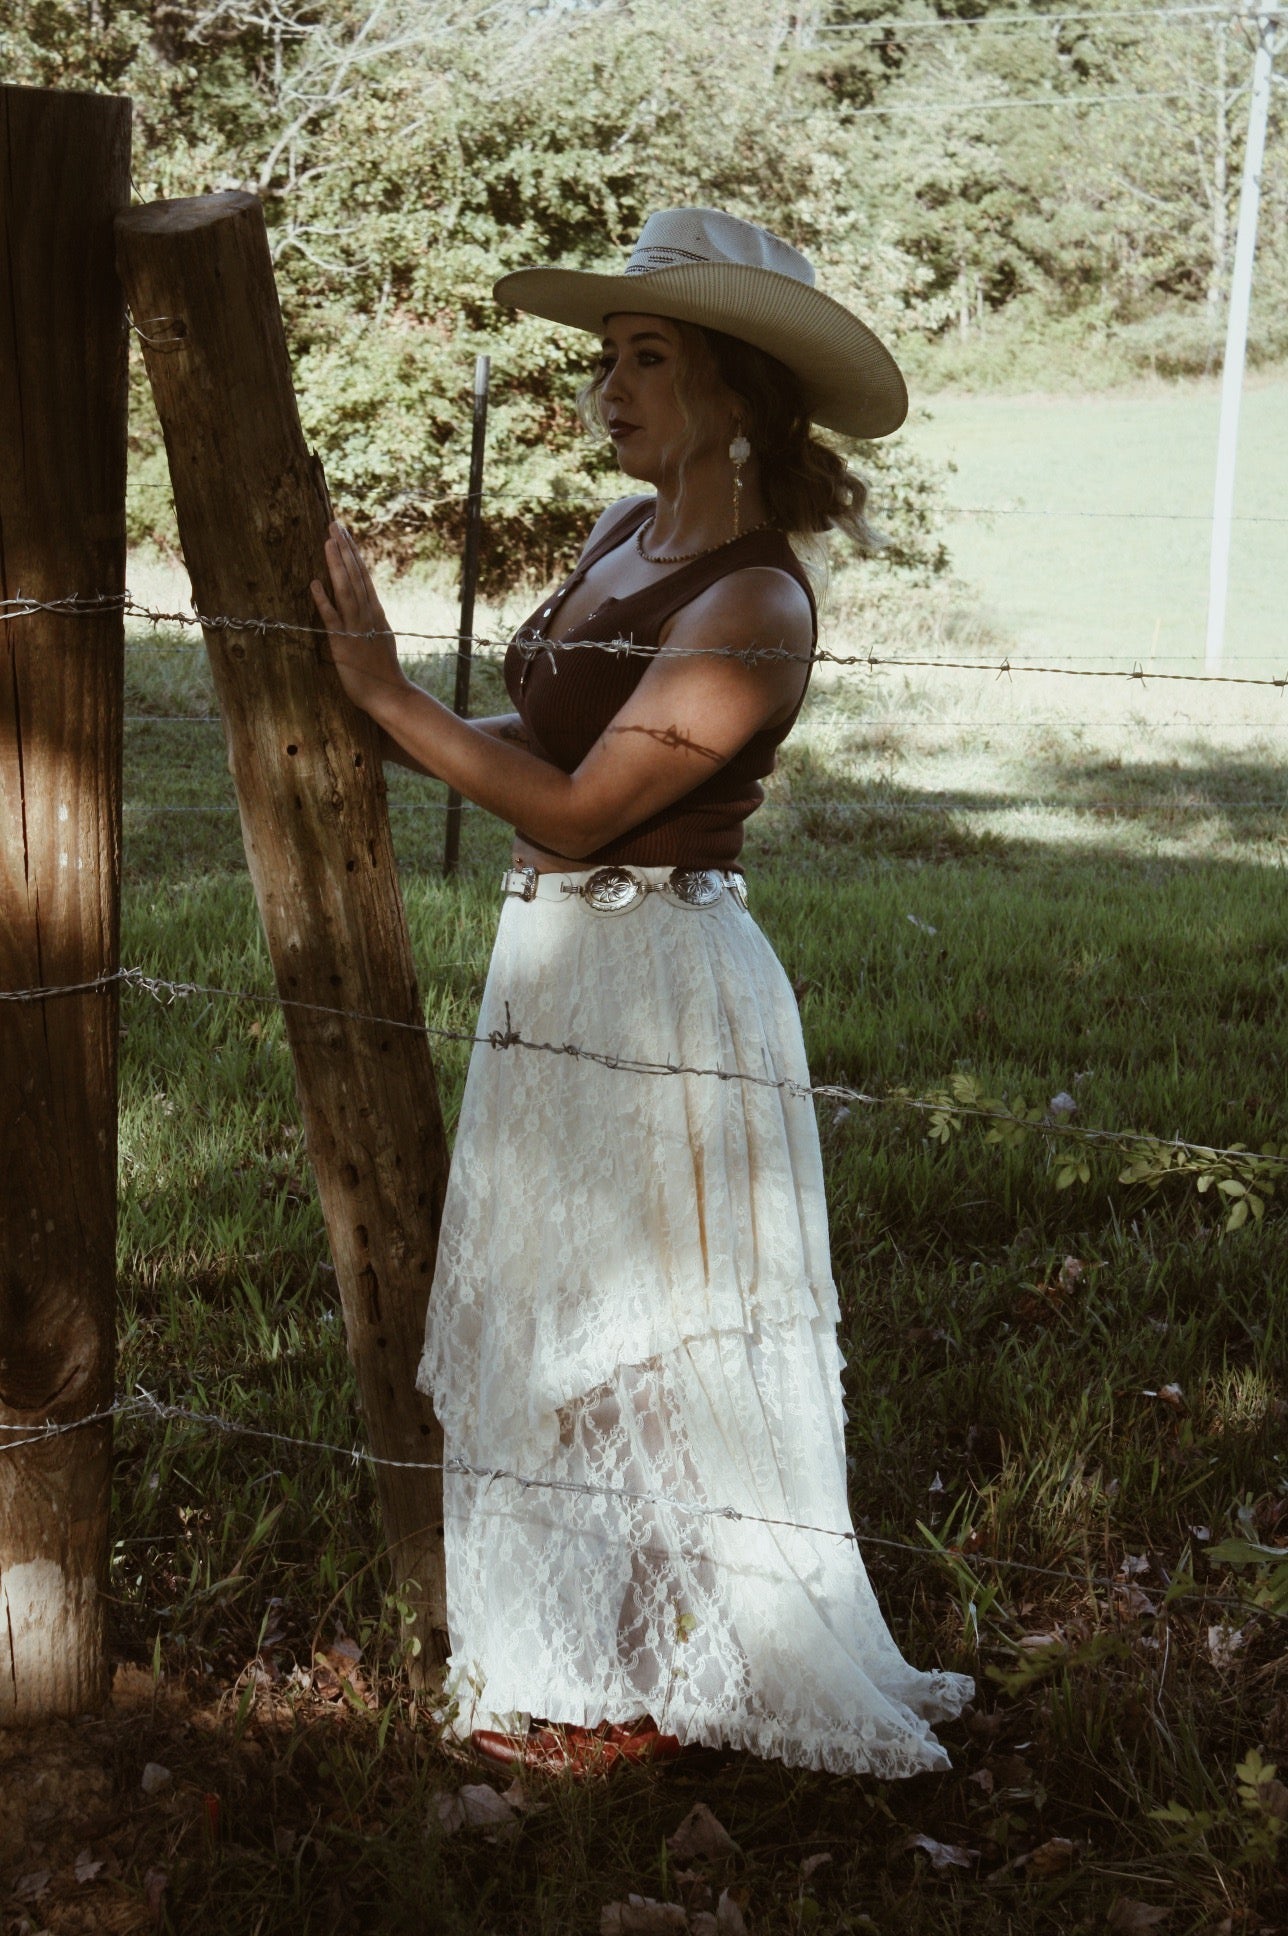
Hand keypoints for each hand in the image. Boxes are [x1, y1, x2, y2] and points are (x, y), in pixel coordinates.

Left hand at [310, 521, 406, 718]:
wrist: (389, 695)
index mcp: (375, 612)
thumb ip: (371, 619)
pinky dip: (324, 600)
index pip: (363, 575)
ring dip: (337, 565)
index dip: (353, 553)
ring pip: (346, 589)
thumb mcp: (380, 637)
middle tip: (335, 524)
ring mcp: (356, 627)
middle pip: (355, 575)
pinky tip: (315, 583)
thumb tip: (366, 604)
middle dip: (345, 549)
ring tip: (328, 541)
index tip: (344, 532)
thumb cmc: (381, 670)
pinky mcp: (343, 643)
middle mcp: (367, 614)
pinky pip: (332, 618)